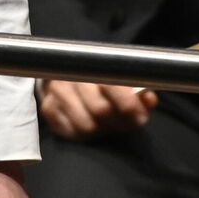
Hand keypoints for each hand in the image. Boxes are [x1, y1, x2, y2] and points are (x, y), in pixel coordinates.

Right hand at [39, 79, 154, 139]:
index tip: (139, 116)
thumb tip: (149, 100)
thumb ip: (139, 91)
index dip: (128, 105)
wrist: (66, 72)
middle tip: (122, 122)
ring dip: (100, 129)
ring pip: (86, 125)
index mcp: (92, 64)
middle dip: (117, 122)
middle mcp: (71, 76)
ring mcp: (57, 93)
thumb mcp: (122, 81)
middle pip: (100, 110)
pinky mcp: (48, 109)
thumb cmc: (100, 80)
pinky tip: (87, 122)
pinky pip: (71, 132)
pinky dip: (83, 133)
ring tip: (104, 122)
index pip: (112, 86)